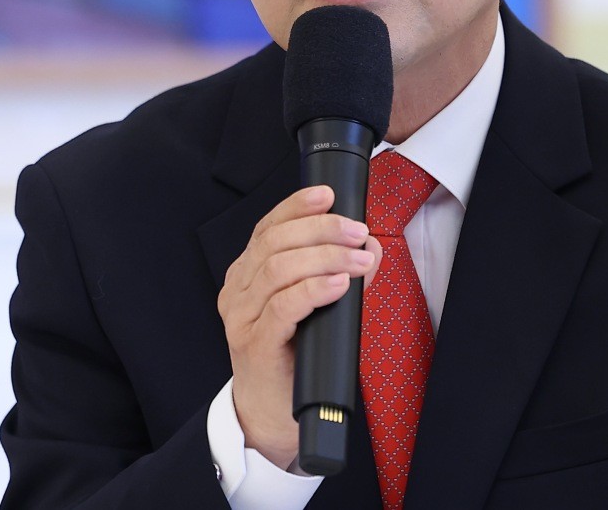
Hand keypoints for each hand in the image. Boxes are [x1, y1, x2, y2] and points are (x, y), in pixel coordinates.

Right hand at [217, 185, 381, 468]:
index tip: (329, 195)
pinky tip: (339, 284)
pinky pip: (283, 306)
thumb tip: (370, 245)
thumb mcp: (315, 305)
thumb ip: (339, 272)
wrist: (274, 413)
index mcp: (247, 272)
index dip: (296, 206)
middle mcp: (238, 289)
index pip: (267, 227)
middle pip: (275, 242)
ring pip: (279, 269)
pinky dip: (315, 289)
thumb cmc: (295, 354)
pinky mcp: (255, 344)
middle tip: (357, 231)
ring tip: (358, 260)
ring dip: (325, 257)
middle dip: (321, 230)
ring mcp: (241, 317)